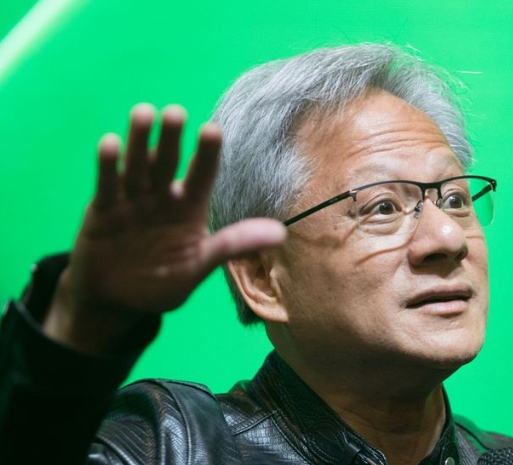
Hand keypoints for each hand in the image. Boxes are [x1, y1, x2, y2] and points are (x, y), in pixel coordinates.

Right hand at [43, 104, 285, 352]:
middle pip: (166, 163)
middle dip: (170, 138)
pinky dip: (109, 166)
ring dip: (139, 141)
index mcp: (189, 207)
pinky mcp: (102, 210)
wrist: (116, 300)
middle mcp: (161, 197)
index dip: (207, 154)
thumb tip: (282, 234)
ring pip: (137, 166)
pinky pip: (106, 186)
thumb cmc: (161, 281)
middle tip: (175, 112)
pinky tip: (110, 143)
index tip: (213, 130)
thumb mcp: (199, 265)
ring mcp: (131, 201)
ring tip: (143, 113)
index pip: (202, 176)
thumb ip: (232, 245)